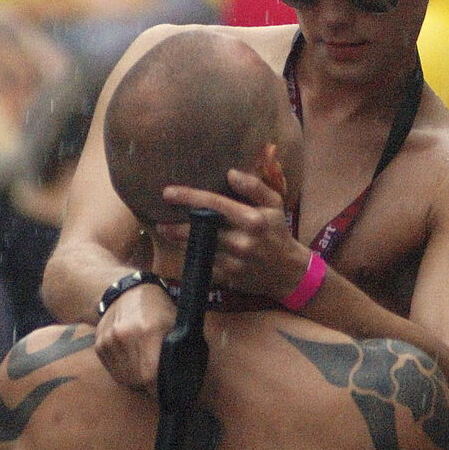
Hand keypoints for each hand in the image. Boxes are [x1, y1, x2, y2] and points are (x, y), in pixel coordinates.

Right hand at [96, 278, 175, 394]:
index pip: (151, 374)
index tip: (168, 393)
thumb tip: (184, 379)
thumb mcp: (175, 323)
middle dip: (150, 387)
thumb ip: (178, 350)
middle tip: (160, 383)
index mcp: (148, 330)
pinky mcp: (99, 345)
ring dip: (137, 381)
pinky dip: (125, 373)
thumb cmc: (158, 308)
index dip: (160, 389)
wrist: (126, 292)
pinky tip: (134, 363)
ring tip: (147, 370)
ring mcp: (109, 340)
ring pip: (124, 378)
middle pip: (138, 379)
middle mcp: (125, 336)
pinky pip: (114, 372)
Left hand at [165, 170, 312, 300]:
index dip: (189, 197)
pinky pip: (204, 264)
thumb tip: (231, 173)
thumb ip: (254, 186)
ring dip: (180, 241)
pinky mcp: (229, 276)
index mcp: (252, 219)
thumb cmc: (278, 231)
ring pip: (199, 248)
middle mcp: (242, 240)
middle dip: (177, 226)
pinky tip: (185, 249)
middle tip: (160, 221)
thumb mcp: (274, 203)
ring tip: (166, 232)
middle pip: (201, 229)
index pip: (214, 204)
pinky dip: (193, 256)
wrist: (288, 271)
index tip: (167, 193)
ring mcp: (234, 261)